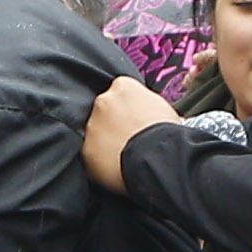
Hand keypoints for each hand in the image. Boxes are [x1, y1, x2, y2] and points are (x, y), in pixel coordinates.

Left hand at [82, 75, 178, 193]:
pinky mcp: (85, 149)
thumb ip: (148, 104)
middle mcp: (103, 101)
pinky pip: (92, 153)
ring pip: (96, 132)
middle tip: (130, 137)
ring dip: (106, 140)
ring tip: (125, 153)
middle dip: (115, 122)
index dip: (130, 107)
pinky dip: (101, 159)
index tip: (136, 118)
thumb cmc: (166, 133)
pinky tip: (116, 165)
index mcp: (123, 86)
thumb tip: (150, 114)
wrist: (157, 157)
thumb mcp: (164, 108)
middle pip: (106, 110)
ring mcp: (92, 125)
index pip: (121, 91)